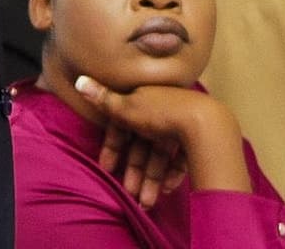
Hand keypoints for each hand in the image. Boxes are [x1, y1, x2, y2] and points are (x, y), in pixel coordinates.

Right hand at [75, 75, 249, 197]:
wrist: (205, 123)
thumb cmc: (160, 113)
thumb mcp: (126, 107)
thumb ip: (103, 99)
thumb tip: (79, 80)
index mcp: (143, 100)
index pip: (123, 124)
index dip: (114, 147)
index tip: (107, 168)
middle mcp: (161, 111)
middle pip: (142, 145)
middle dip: (134, 171)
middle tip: (130, 193)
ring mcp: (180, 126)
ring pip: (160, 156)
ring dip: (151, 180)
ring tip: (147, 204)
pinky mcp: (197, 140)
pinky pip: (180, 159)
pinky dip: (171, 174)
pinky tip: (166, 190)